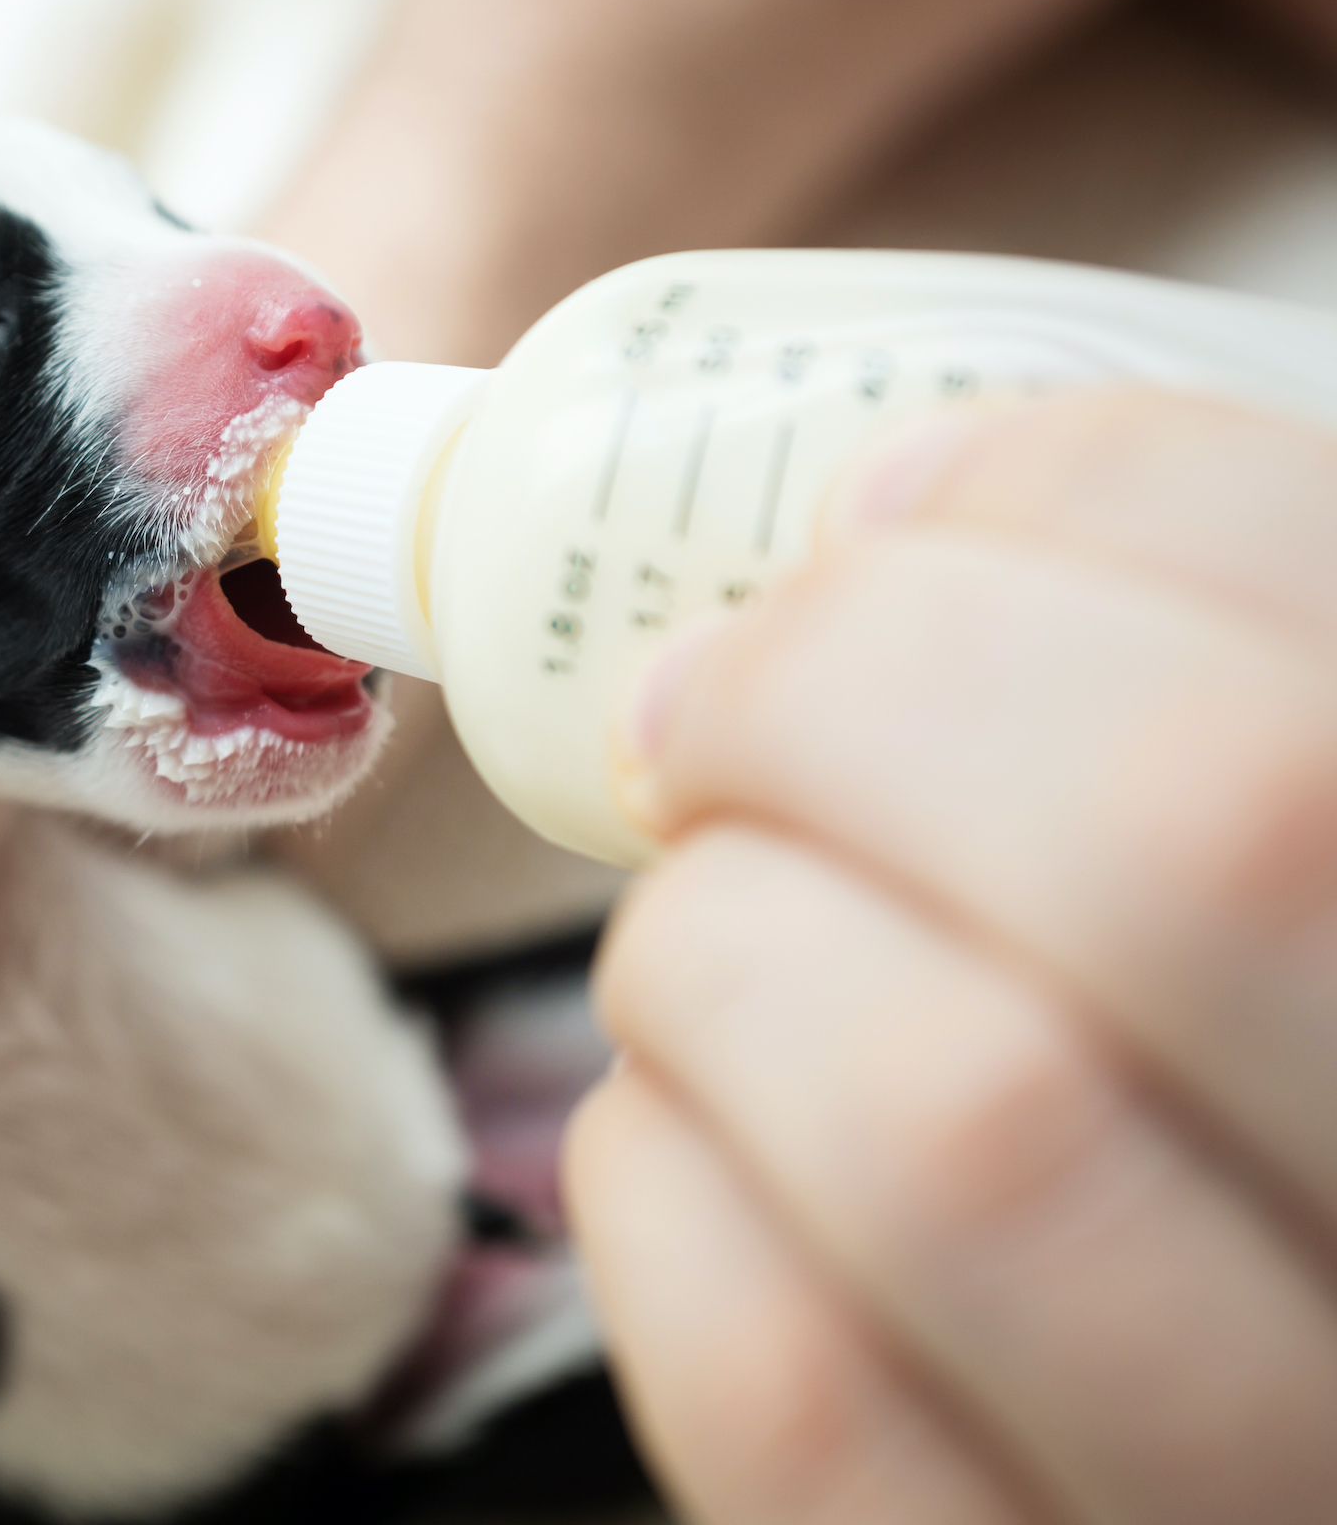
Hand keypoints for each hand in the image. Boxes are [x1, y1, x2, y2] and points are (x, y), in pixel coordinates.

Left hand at [568, 389, 1336, 1522]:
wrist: (1215, 1404)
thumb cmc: (1210, 1050)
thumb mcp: (1267, 865)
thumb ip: (1178, 700)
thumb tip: (883, 522)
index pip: (1334, 701)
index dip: (1082, 498)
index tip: (892, 505)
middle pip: (1187, 844)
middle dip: (847, 691)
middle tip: (718, 699)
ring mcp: (1256, 1481)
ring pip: (954, 1130)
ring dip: (725, 943)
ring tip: (710, 924)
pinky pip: (784, 1390)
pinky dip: (655, 1177)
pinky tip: (684, 1116)